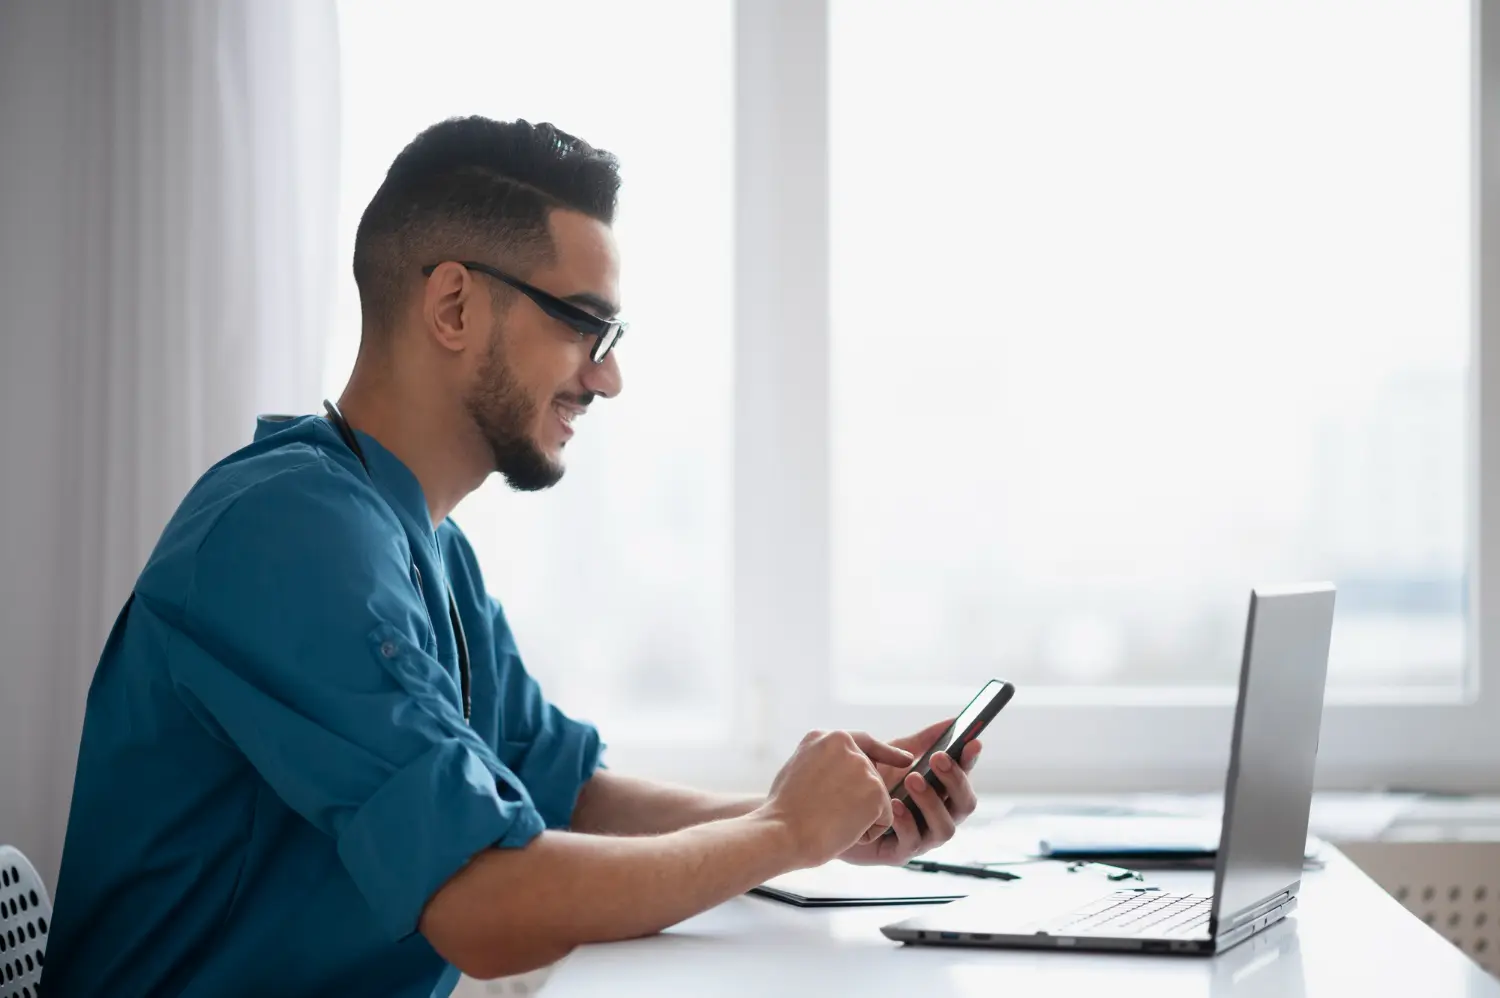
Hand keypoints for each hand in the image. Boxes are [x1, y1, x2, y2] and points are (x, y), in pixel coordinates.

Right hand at [758, 729, 912, 867]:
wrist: (783, 832)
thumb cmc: (783, 811)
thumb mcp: (797, 768)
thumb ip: (823, 760)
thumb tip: (842, 768)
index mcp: (824, 737)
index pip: (864, 742)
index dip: (886, 753)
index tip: (906, 759)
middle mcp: (846, 745)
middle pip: (871, 776)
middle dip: (858, 800)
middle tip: (826, 814)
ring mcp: (863, 767)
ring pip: (877, 799)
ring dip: (860, 817)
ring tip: (830, 820)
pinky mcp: (876, 791)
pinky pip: (883, 819)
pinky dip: (867, 832)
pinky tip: (843, 830)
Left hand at [837, 717, 983, 866]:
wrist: (831, 810)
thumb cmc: (868, 783)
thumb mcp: (894, 757)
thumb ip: (921, 742)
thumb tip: (951, 721)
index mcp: (940, 792)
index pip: (965, 777)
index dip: (970, 761)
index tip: (972, 741)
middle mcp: (937, 816)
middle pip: (965, 804)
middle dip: (955, 780)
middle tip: (937, 759)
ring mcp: (922, 837)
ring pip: (945, 828)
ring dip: (931, 803)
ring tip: (912, 780)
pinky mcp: (899, 854)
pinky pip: (912, 842)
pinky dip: (906, 822)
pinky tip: (893, 804)